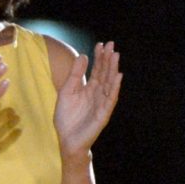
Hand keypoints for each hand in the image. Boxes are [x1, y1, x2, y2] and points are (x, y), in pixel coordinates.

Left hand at [54, 42, 122, 158]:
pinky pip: (111, 98)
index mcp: (90, 88)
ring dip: (113, 69)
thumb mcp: (67, 91)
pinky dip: (115, 87)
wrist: (67, 139)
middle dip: (108, 59)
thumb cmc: (66, 117)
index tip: (101, 44)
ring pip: (110, 83)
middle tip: (111, 44)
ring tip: (115, 55)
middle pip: (105, 73)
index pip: (97, 69)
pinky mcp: (104, 113)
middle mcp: (98, 93)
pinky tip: (118, 76)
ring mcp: (102, 103)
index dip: (99, 57)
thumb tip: (83, 56)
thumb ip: (75, 75)